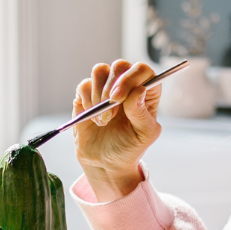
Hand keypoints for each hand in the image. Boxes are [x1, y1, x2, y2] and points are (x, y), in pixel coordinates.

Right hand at [73, 59, 162, 201]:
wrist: (105, 163)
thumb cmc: (129, 148)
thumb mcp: (144, 135)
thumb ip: (142, 113)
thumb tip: (138, 90)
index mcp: (146, 92)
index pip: (143, 70)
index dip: (131, 78)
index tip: (120, 98)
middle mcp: (126, 85)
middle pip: (120, 66)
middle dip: (112, 87)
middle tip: (110, 109)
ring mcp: (105, 88)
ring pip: (100, 71)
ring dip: (98, 96)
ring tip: (103, 120)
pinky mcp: (87, 95)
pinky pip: (84, 85)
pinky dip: (87, 101)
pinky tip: (93, 119)